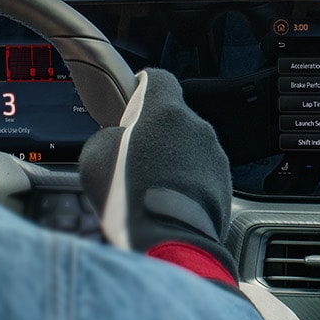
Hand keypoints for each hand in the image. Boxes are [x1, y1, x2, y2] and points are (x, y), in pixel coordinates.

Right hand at [79, 68, 235, 282]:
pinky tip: (168, 202)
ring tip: (150, 187)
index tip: (132, 102)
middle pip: (174, 118)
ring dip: (173, 159)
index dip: (142, 88)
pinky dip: (188, 182)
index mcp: (165, 110)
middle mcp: (196, 126)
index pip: (158, 78)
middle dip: (155, 133)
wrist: (168, 242)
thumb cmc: (128, 197)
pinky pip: (202, 173)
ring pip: (190, 147)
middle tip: (133, 158)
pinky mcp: (224, 183)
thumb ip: (109, 134)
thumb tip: (117, 137)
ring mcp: (215, 155)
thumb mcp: (95, 156)